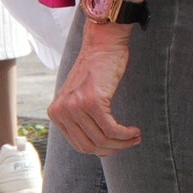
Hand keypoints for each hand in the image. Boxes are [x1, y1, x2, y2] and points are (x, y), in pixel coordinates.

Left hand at [49, 22, 142, 155]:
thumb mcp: (80, 94)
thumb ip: (80, 117)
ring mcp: (75, 106)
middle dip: (113, 149)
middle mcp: (61, 111)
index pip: (78, 144)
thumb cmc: (98, 66)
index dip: (100, 150)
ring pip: (102, 139)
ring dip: (123, 142)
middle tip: (131, 143)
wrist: (104, 42)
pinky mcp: (92, 101)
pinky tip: (134, 131)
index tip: (117, 146)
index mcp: (56, 112)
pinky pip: (111, 128)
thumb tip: (99, 146)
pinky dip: (125, 134)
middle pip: (90, 145)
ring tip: (136, 137)